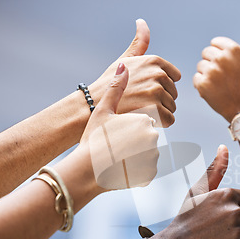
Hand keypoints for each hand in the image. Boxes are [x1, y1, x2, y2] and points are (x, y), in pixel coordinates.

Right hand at [80, 63, 158, 191]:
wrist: (86, 171)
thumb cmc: (92, 139)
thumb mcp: (102, 111)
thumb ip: (116, 88)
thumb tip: (124, 66)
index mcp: (144, 117)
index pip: (150, 116)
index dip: (133, 124)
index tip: (119, 132)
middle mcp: (153, 134)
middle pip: (150, 135)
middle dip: (137, 139)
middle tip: (117, 145)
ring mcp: (153, 153)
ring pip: (148, 151)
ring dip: (137, 153)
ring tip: (118, 156)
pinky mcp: (151, 171)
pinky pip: (147, 167)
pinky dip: (137, 167)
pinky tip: (121, 166)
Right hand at [89, 19, 180, 126]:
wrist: (94, 105)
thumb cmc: (109, 84)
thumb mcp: (124, 60)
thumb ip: (139, 43)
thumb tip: (142, 21)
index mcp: (155, 61)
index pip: (174, 77)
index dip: (161, 86)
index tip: (145, 89)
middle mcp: (158, 74)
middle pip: (173, 93)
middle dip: (161, 100)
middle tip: (140, 101)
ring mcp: (157, 91)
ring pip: (172, 107)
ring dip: (159, 112)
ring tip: (140, 109)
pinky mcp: (155, 109)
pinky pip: (170, 119)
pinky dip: (160, 123)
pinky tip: (145, 118)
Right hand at [142, 145, 239, 238]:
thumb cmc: (185, 220)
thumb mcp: (197, 191)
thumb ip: (214, 170)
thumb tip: (224, 146)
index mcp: (228, 195)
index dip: (233, 213)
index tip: (216, 218)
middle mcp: (235, 212)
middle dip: (237, 228)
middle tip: (214, 233)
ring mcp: (237, 234)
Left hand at [194, 14, 239, 122]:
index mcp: (232, 48)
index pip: (215, 43)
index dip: (222, 54)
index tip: (230, 66)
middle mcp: (220, 58)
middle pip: (206, 53)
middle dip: (214, 63)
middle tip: (225, 76)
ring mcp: (210, 72)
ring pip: (201, 66)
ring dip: (208, 74)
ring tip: (221, 84)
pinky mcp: (202, 85)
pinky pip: (196, 79)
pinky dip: (203, 85)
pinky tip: (215, 91)